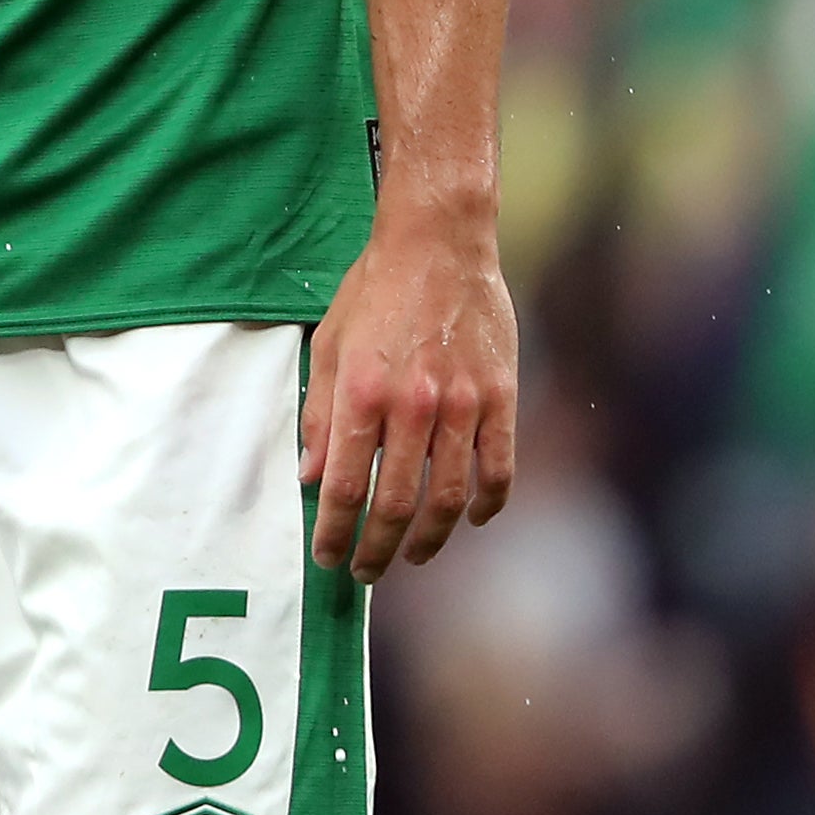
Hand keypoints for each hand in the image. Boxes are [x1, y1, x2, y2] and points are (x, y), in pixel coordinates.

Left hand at [300, 195, 515, 579]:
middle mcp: (413, 405)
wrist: (439, 242)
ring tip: (411, 554)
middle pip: (395, 503)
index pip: (345, 486)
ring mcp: (462, 404)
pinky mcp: (502, 398)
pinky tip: (473, 519)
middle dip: (375, 549)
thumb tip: (312, 477)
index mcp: (363, 392)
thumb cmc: (376, 291)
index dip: (335, 531)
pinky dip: (488, 504)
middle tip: (365, 572)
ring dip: (429, 538)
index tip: (328, 556)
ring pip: (450, 498)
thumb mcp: (330, 345)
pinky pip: (499, 469)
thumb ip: (321, 415)